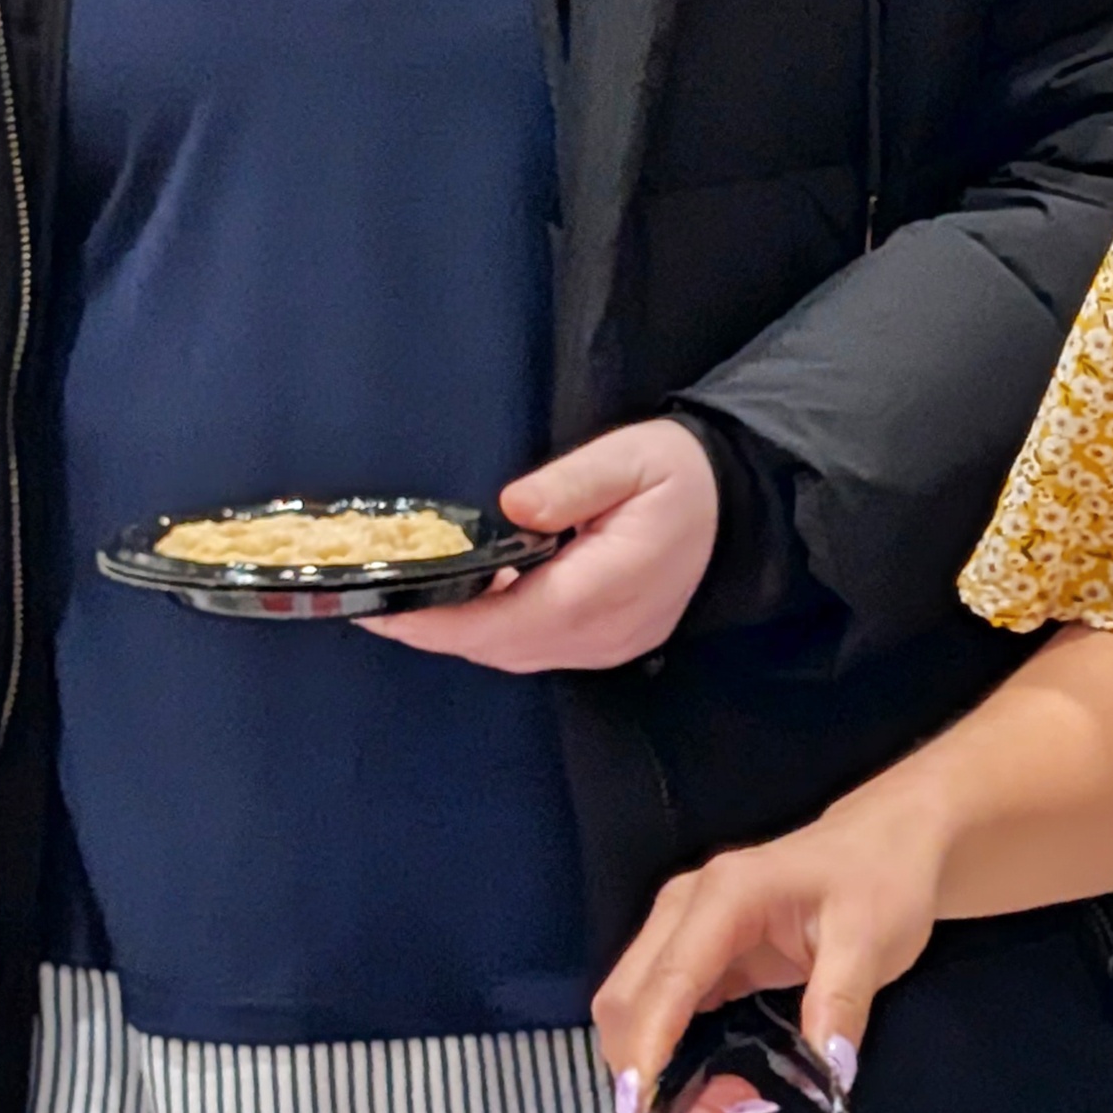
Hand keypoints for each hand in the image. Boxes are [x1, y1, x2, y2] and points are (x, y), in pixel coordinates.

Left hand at [365, 418, 716, 675]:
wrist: (741, 509)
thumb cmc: (681, 476)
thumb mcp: (632, 458)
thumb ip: (571, 483)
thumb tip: (512, 507)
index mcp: (601, 591)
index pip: (502, 621)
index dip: (438, 622)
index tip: (382, 611)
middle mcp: (599, 635)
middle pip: (498, 647)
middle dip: (433, 630)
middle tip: (372, 605)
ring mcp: (605, 648)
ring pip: (513, 654)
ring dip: (460, 633)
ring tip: (406, 603)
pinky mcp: (606, 645)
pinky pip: (534, 648)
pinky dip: (492, 631)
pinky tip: (467, 600)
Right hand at [584, 795, 953, 1112]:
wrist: (890, 844)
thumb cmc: (882, 882)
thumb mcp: (873, 942)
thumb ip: (842, 1004)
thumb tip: (830, 1076)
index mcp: (723, 897)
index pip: (667, 982)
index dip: (647, 1050)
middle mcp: (684, 911)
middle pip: (628, 1002)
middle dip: (646, 1075)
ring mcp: (682, 933)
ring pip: (635, 1014)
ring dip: (655, 1075)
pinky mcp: (694, 959)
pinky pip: (661, 1016)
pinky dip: (670, 1063)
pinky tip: (710, 1098)